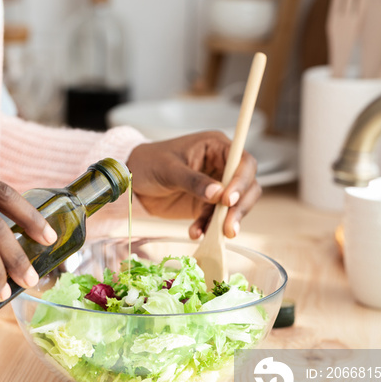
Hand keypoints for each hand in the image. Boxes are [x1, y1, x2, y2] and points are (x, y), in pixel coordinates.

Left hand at [126, 131, 260, 238]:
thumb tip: (217, 194)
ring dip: (225, 221)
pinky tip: (195, 232)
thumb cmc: (149, 163)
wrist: (133, 181)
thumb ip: (193, 181)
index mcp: (216, 147)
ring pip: (236, 206)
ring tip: (209, 234)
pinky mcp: (207, 205)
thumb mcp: (169, 169)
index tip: (228, 200)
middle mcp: (222, 166)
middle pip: (247, 186)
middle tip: (228, 227)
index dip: (241, 181)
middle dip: (239, 207)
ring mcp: (217, 187)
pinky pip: (217, 218)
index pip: (243, 162)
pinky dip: (209, 227)